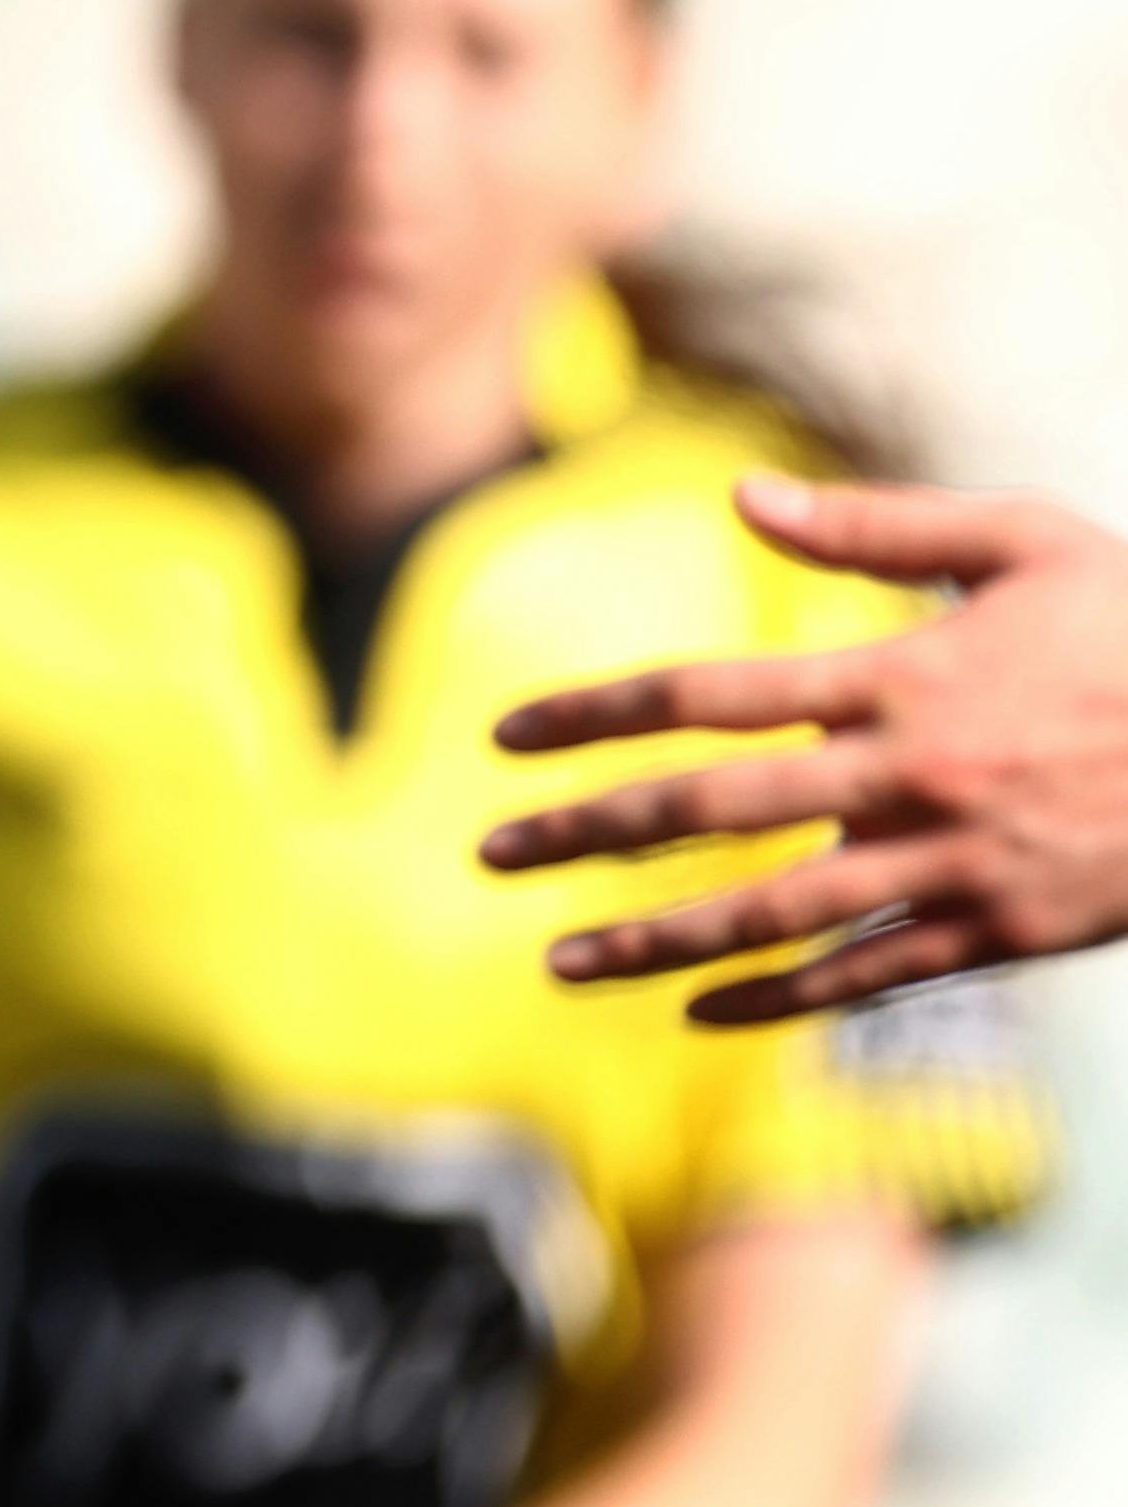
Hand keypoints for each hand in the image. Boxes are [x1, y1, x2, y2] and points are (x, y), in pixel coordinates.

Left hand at [484, 479, 1127, 1018]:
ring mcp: (954, 863)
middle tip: (483, 853)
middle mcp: (908, 776)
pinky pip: (868, 977)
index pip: (703, 694)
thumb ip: (874, 524)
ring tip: (556, 959)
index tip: (502, 737)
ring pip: (772, 913)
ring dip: (654, 937)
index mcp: (899, 676)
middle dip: (584, 831)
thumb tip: (737, 494)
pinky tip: (696, 1012)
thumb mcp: (1024, 544)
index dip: (592, 713)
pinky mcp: (1002, 931)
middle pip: (709, 810)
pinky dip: (778, 999)